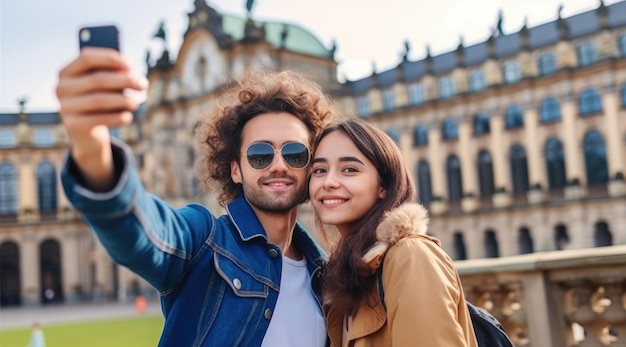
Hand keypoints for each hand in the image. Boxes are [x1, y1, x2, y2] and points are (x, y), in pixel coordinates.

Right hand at [56, 48, 146, 189]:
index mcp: (66, 72)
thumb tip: (129, 71)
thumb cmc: (97, 100)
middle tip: (143, 84)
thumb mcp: (102, 86)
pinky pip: (99, 119)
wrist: (85, 131)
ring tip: (136, 103)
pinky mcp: (73, 125)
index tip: (132, 65)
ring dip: (123, 100)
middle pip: (97, 80)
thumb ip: (111, 74)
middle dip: (125, 81)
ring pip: (99, 100)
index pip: (86, 58)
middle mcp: (61, 88)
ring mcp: (65, 107)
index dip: (110, 59)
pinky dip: (117, 117)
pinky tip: (128, 117)